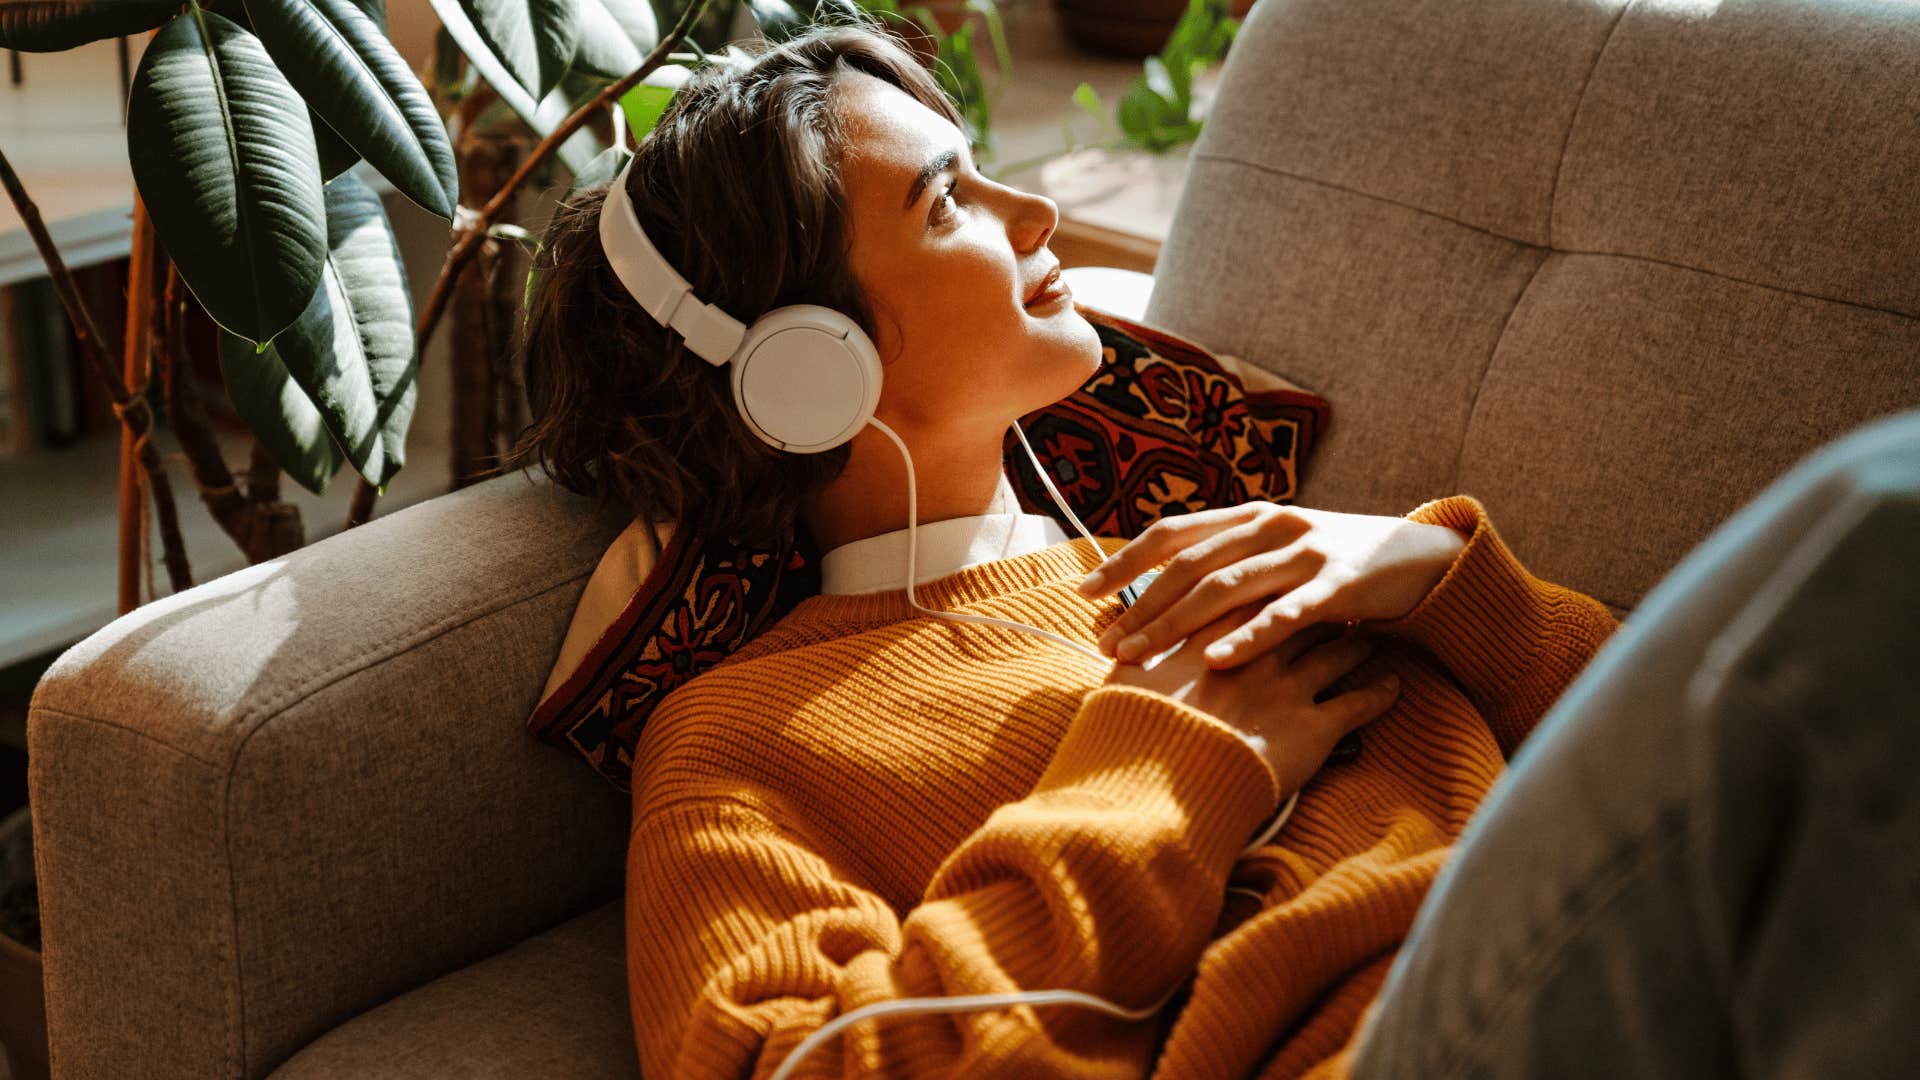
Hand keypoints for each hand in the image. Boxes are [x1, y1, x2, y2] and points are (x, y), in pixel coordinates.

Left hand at [1080, 502, 1466, 669]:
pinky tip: (1216, 661)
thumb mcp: (1279, 554)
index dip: (1125, 561)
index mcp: (1250, 516)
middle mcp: (1272, 525)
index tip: (1084, 594)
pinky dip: (1248, 637)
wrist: (1423, 557)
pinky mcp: (1341, 582)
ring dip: (1176, 623)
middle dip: (1140, 605)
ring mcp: (1307, 551)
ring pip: (1227, 586)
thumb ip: (1231, 565)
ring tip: (1138, 656)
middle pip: (1189, 565)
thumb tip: (1162, 596)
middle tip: (1104, 643)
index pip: (1172, 534)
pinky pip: (1287, 613)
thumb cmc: (1337, 564)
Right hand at [1104, 604, 1399, 792]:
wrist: (1164, 784)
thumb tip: (1117, 646)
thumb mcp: (1124, 684)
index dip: (1264, 579)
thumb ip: (1130, 657)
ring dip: (1354, 639)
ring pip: (1337, 649)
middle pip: (1299, 609)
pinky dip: (1381, 693)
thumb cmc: (1137, 733)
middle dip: (1317, 598)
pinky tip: (1395, 686)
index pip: (1246, 590)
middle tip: (1333, 591)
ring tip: (1366, 633)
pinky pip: (1360, 704)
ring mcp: (1290, 686)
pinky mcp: (1315, 728)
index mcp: (1212, 633)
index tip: (1277, 572)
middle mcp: (1257, 650)